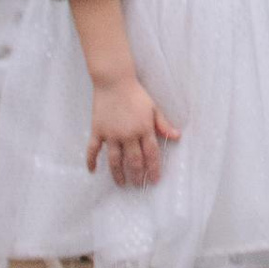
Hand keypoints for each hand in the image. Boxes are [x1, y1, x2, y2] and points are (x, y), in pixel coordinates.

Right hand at [87, 71, 178, 189]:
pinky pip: (93, 149)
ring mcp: (111, 134)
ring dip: (118, 174)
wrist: (114, 81)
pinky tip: (93, 171)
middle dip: (138, 175)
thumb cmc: (136, 94)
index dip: (153, 169)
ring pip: (115, 160)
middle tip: (138, 185)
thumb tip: (177, 136)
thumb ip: (163, 124)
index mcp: (144, 129)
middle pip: (134, 161)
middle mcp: (128, 135)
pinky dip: (91, 160)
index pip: (151, 154)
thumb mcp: (153, 108)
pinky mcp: (97, 131)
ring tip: (121, 184)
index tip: (154, 180)